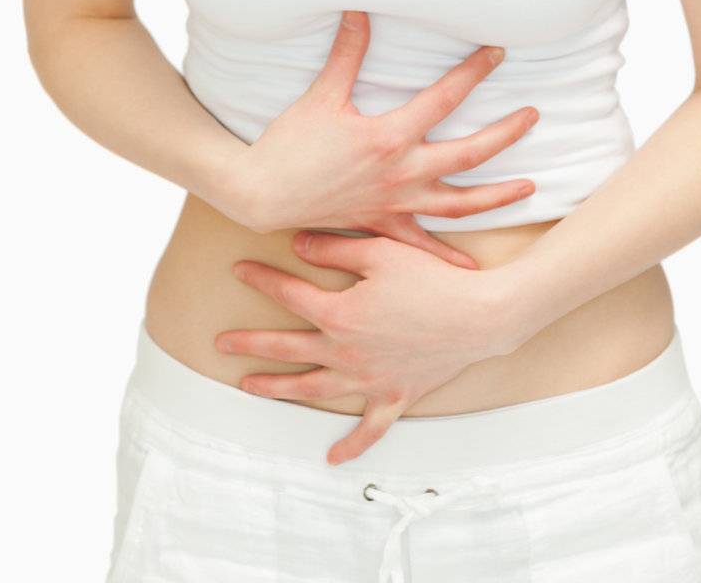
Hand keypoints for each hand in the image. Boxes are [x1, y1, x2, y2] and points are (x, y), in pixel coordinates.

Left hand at [220, 231, 507, 464]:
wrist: (479, 315)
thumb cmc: (432, 278)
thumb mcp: (381, 251)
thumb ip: (335, 250)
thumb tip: (297, 245)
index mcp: (340, 314)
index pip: (289, 294)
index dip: (261, 279)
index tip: (237, 268)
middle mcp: (346, 353)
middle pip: (289, 348)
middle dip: (252, 343)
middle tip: (221, 342)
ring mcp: (369, 380)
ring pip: (314, 389)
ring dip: (279, 388)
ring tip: (249, 387)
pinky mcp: (395, 397)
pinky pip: (368, 428)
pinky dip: (350, 444)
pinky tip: (331, 456)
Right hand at [237, 10, 539, 270]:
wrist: (262, 194)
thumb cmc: (291, 143)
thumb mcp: (323, 93)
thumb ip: (347, 51)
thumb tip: (358, 7)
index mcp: (390, 136)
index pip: (444, 98)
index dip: (474, 72)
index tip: (498, 52)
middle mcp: (402, 172)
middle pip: (469, 153)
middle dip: (506, 134)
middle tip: (533, 116)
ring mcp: (396, 203)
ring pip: (460, 203)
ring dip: (497, 196)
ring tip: (529, 188)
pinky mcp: (383, 224)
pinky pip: (423, 244)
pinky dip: (448, 256)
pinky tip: (472, 268)